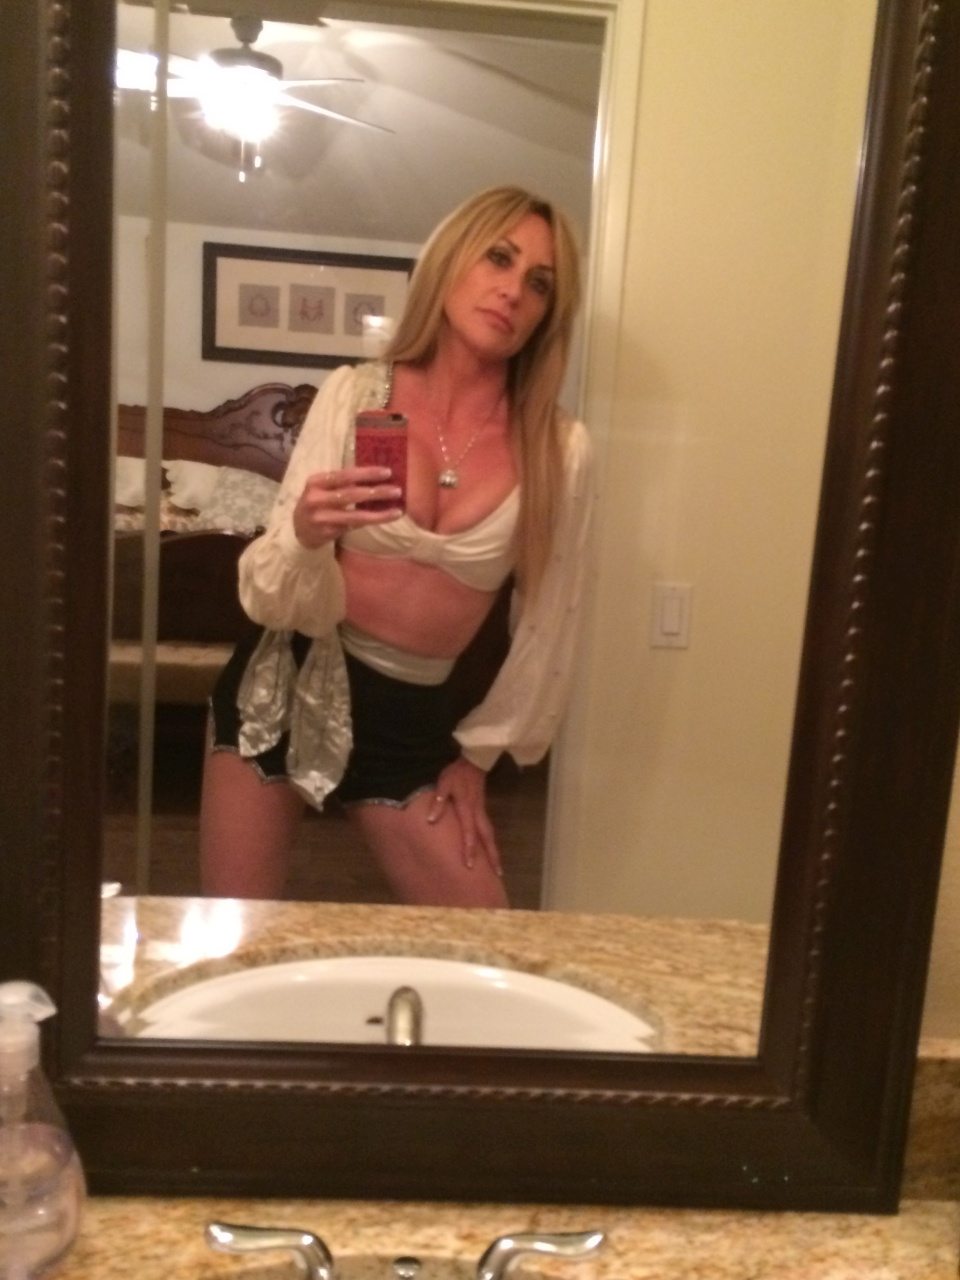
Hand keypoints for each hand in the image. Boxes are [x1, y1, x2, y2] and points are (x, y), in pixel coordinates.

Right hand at [292, 466, 402, 548]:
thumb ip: (342, 482)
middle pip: (352, 494)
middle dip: (377, 492)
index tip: (387, 472)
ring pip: (355, 515)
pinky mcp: (327, 533)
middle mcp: (316, 499)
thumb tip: (375, 476)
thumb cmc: (317, 504)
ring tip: (397, 510)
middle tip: (397, 491)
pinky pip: (353, 526)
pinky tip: (384, 518)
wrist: (298, 530)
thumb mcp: (322, 488)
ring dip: (379, 513)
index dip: (367, 473)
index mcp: (316, 481)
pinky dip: (370, 522)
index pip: (345, 475)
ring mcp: (321, 518)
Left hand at [426, 756, 502, 877]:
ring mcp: (482, 812)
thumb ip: (438, 801)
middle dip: (492, 856)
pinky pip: (488, 829)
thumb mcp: (444, 783)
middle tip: (498, 875)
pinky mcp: (482, 810)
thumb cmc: (456, 773)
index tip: (470, 866)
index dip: (469, 850)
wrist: (474, 760)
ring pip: (490, 834)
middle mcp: (477, 813)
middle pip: (487, 838)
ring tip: (497, 867)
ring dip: (494, 851)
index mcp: (467, 809)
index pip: (469, 833)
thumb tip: (431, 820)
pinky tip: (489, 849)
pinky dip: (490, 842)